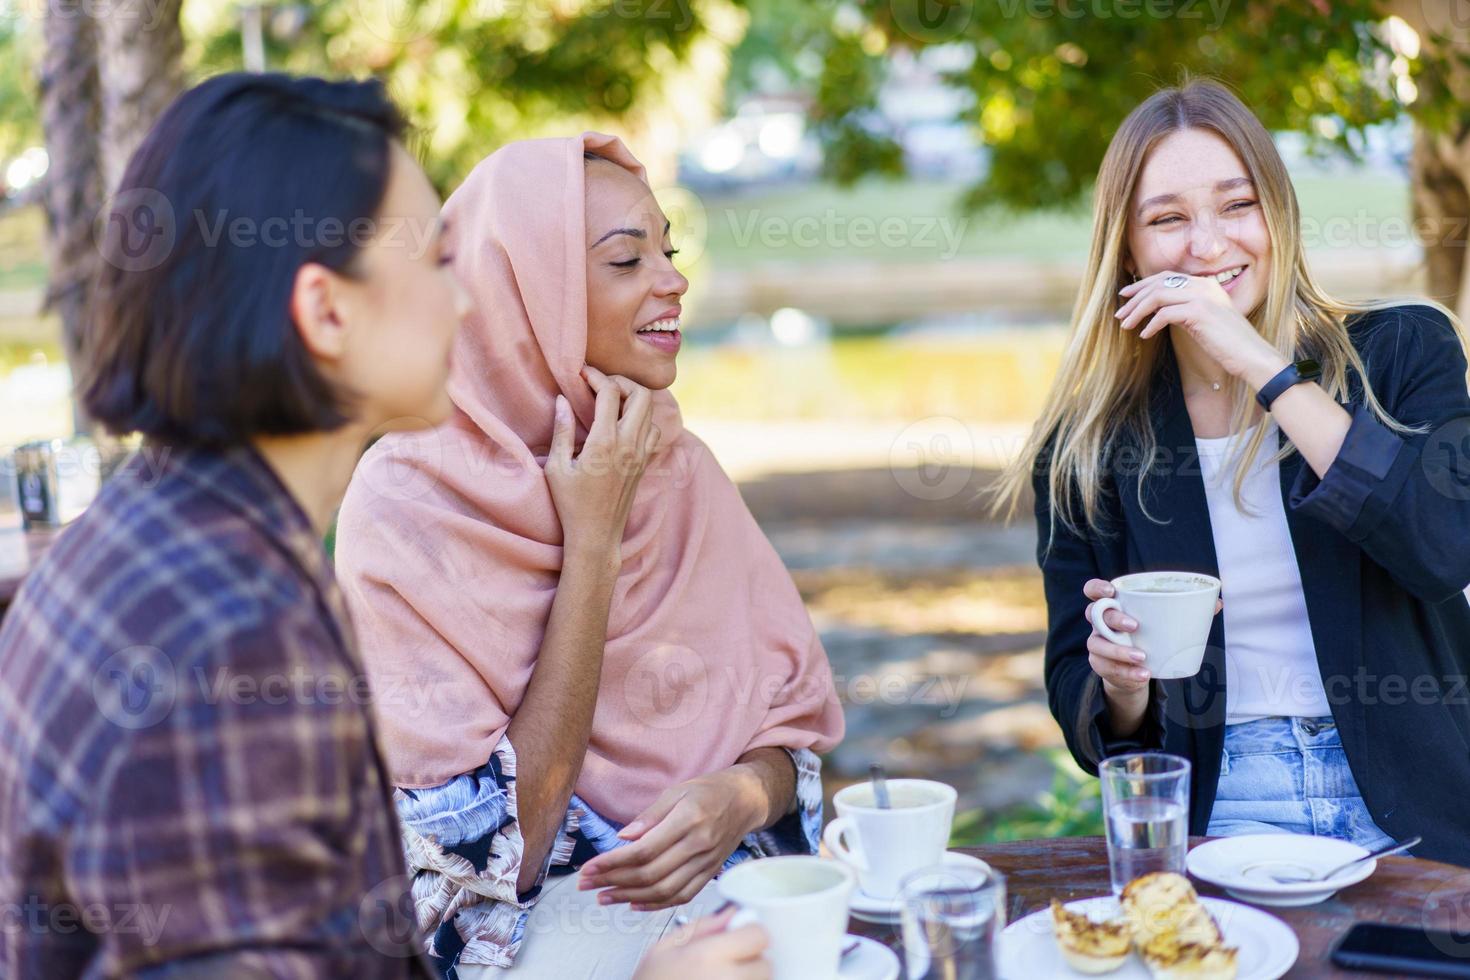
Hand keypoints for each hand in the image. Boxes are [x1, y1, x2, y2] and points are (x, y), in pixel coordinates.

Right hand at [545, 365, 658, 556]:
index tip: (582, 374)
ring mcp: (641, 454)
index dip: (596, 376)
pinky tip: (622, 424)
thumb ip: (561, 430)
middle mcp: (629, 444)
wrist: (597, 536)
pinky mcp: (645, 463)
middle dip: (621, 382)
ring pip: (650, 410)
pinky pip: (653, 430)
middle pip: (641, 394)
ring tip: (610, 402)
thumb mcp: (556, 467)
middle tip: (601, 385)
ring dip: (633, 399)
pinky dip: (642, 419)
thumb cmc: (571, 504)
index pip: (610, 392)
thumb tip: (562, 400)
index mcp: (604, 442)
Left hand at [577, 770, 763, 910]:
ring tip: (604, 897)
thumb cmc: (709, 791)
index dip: (612, 862)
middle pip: (650, 874)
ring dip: (629, 897)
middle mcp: (698, 845)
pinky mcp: (710, 874)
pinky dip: (656, 905)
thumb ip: (650, 816)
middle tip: (587, 884)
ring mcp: (706, 863)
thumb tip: (623, 837)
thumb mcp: (677, 791)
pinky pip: (681, 896)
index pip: (644, 850)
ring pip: (664, 890)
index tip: (589, 867)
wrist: (746, 800)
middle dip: (613, 881)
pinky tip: (634, 904)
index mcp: (688, 820)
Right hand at [633, 908, 770, 979]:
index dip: (750, 932)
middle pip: (765, 964)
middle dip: (752, 960)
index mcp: (706, 958)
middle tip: (731, 962)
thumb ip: (702, 927)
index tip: (742, 935)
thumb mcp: (664, 949)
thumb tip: (731, 912)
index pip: (758, 936)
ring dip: (750, 978)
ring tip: (723, 977)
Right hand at [1083, 578, 1224, 698]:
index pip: (1093, 591)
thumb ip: (1188, 611)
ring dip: (1119, 650)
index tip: (1111, 591)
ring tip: (1143, 658)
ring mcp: (1097, 644)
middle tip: (1136, 627)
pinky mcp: (1100, 665)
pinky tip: (1142, 674)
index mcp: (1113, 606)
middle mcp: (1099, 623)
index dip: (1097, 588)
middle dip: (1114, 619)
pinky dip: (1126, 672)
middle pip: (1095, 615)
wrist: (1136, 671)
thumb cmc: (1150, 638)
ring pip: (1097, 644)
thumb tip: (1217, 603)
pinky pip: (1107, 668)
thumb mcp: (1165, 624)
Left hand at [1115, 271, 1287, 387]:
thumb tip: (1156, 310)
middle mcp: (1204, 286)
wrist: (1250, 355)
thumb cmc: (1227, 343)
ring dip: (1137, 312)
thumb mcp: (1204, 320)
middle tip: (1119, 312)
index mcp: (1205, 284)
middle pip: (1158, 284)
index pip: (1167, 277)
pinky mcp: (1200, 312)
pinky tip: (1144, 336)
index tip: (1125, 295)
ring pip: (1158, 297)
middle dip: (1135, 298)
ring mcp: (1203, 297)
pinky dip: (1150, 325)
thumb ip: (1184, 309)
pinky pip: (1164, 314)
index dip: (1143, 285)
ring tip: (1125, 326)